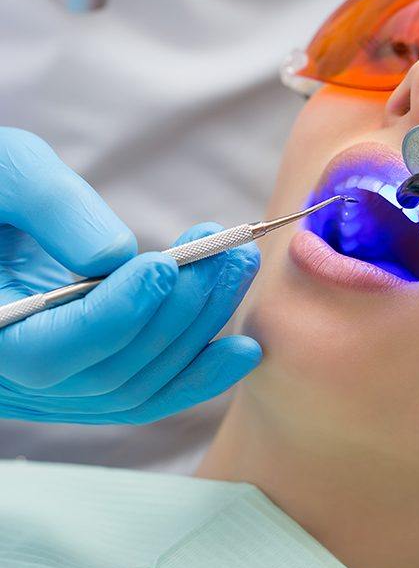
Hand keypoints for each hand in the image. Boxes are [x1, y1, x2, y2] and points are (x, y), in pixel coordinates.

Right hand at [0, 128, 260, 423]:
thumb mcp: (5, 172)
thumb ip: (51, 208)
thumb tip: (118, 256)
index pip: (50, 351)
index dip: (117, 313)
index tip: (165, 265)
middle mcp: (11, 379)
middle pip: (110, 372)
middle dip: (180, 311)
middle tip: (230, 254)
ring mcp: (50, 391)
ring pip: (138, 387)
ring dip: (199, 330)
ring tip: (240, 267)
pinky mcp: (85, 383)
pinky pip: (144, 395)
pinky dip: (195, 375)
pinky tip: (245, 349)